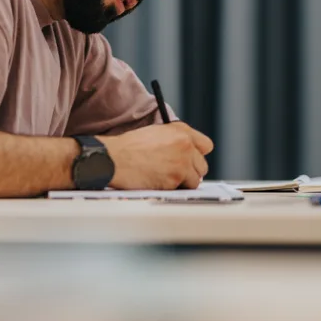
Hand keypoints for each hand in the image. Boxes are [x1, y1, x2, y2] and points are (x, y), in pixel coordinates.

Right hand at [97, 122, 212, 189]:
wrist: (114, 158)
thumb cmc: (127, 146)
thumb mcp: (155, 133)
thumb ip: (175, 139)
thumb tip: (186, 152)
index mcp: (180, 131)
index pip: (206, 145)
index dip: (197, 154)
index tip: (191, 159)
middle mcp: (185, 146)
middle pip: (202, 165)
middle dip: (190, 170)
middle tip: (175, 171)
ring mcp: (181, 164)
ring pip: (195, 180)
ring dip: (183, 181)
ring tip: (165, 177)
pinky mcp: (175, 180)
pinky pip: (181, 189)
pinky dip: (171, 188)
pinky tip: (158, 181)